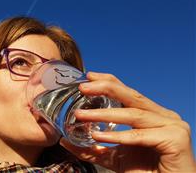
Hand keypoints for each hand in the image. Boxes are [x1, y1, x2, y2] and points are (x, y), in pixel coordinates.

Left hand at [60, 72, 195, 172]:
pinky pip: (140, 135)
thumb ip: (92, 149)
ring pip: (133, 115)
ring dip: (104, 114)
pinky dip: (118, 136)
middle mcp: (162, 115)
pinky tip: (99, 136)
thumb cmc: (146, 172)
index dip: (108, 81)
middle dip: (105, 88)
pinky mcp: (175, 139)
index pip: (128, 91)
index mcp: (150, 114)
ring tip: (81, 115)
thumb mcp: (114, 158)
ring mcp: (172, 125)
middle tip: (82, 88)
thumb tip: (65, 142)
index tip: (88, 76)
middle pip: (131, 96)